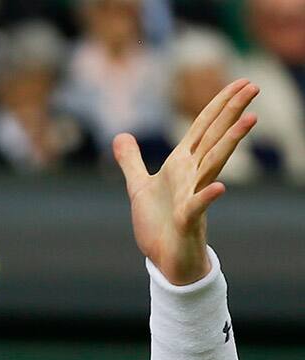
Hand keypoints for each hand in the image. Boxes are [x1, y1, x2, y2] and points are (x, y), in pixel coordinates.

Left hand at [114, 79, 258, 284]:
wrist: (164, 260)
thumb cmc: (157, 225)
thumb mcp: (138, 187)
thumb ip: (131, 162)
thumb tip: (120, 136)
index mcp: (181, 166)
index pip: (203, 128)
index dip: (218, 104)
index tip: (240, 82)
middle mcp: (192, 176)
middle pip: (214, 138)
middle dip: (232, 112)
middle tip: (255, 86)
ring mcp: (193, 196)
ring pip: (213, 165)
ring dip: (230, 142)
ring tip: (250, 119)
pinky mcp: (187, 220)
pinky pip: (198, 206)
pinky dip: (208, 197)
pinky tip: (221, 187)